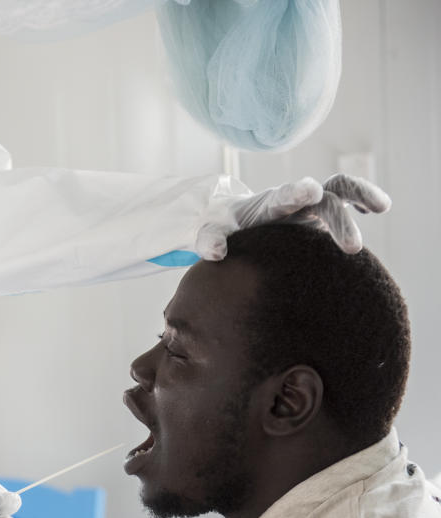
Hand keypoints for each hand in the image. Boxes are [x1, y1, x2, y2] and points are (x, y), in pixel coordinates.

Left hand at [196, 174, 390, 259]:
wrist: (234, 220)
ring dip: (362, 194)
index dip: (296, 193)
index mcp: (268, 205)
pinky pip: (347, 200)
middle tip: (352, 247)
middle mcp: (294, 200)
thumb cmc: (223, 229)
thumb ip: (208, 241)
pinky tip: (376, 209)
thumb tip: (215, 253)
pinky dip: (362, 199)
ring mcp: (311, 205)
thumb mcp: (209, 235)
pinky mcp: (321, 214)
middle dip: (338, 218)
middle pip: (322, 198)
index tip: (311, 191)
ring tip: (382, 205)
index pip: (284, 196)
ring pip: (341, 190)